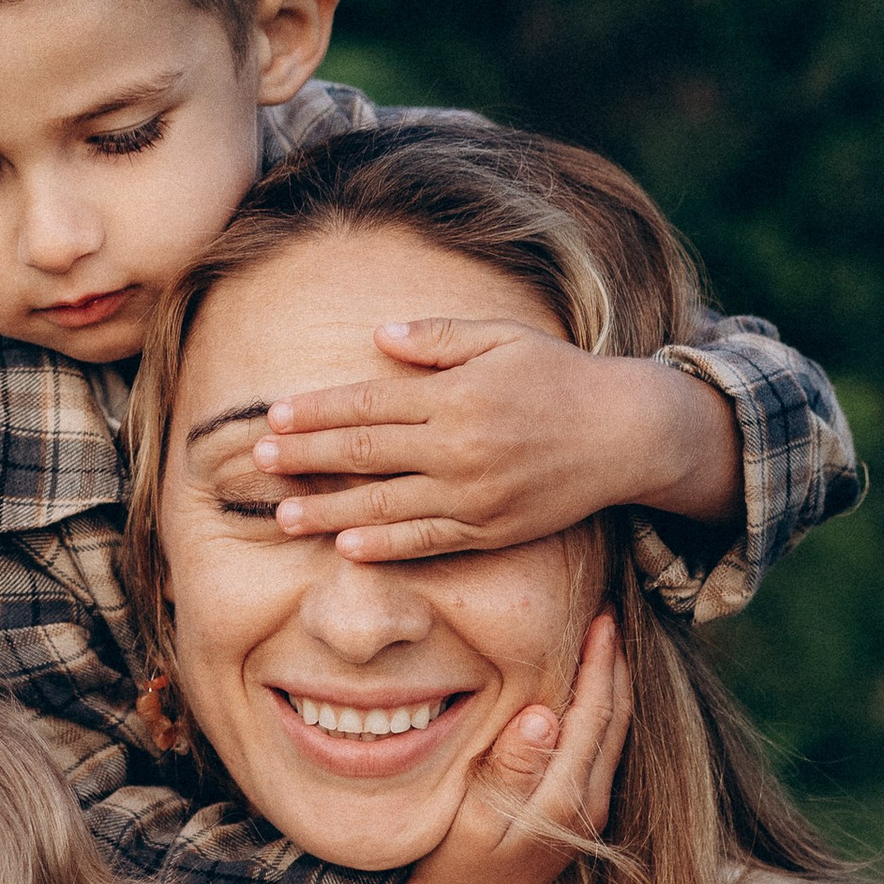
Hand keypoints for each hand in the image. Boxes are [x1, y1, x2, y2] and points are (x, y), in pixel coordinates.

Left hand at [251, 322, 736, 562]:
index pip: (369, 403)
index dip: (317, 412)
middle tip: (257, 463)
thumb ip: (438, 338)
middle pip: (366, 453)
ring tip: (283, 516)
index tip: (273, 418)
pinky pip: (428, 541)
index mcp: (456, 394)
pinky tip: (347, 546)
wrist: (626, 434)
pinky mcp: (492, 528)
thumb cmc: (560, 377)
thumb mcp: (502, 339)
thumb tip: (378, 337)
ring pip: (386, 505)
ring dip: (329, 511)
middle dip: (307, 458)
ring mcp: (475, 494)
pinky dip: (385, 545)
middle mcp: (460, 446)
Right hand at [389, 615, 630, 883]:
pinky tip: (593, 693)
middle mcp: (589, 805)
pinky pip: (605, 752)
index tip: (602, 618)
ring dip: (615, 687)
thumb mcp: (471, 820)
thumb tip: (545, 715)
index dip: (600, 663)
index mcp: (566, 798)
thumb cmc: (455, 866)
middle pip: (615, 720)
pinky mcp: (581, 819)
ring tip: (608, 644)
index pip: (594, 715)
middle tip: (611, 614)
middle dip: (617, 665)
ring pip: (616, 736)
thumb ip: (510, 769)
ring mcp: (589, 813)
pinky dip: (605, 714)